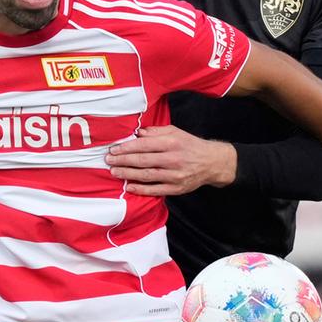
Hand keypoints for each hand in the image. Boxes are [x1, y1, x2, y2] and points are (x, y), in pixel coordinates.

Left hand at [106, 125, 235, 195]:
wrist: (212, 163)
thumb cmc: (190, 145)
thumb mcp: (176, 132)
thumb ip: (156, 132)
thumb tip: (138, 134)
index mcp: (172, 143)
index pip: (144, 145)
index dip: (126, 148)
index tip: (114, 150)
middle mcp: (173, 159)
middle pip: (143, 160)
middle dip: (123, 161)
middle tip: (108, 161)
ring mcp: (175, 175)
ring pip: (147, 175)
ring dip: (128, 174)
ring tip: (114, 172)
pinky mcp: (177, 188)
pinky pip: (156, 190)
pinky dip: (141, 189)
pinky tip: (129, 186)